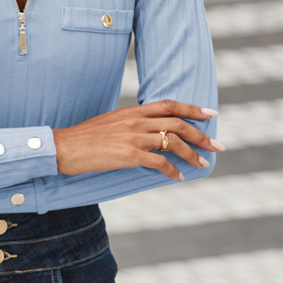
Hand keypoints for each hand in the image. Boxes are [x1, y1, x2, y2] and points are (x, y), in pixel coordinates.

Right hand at [53, 99, 222, 181]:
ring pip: (173, 142)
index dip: (192, 108)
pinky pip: (159, 162)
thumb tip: (148, 134)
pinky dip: (172, 171)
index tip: (211, 114)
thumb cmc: (84, 138)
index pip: (169, 105)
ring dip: (192, 154)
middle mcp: (136, 121)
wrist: (64, 146)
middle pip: (178, 123)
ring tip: (202, 163)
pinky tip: (177, 178)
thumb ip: (131, 125)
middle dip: (201, 134)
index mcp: (132, 111)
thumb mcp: (111, 123)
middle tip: (217, 145)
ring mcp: (133, 137)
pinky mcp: (128, 155)